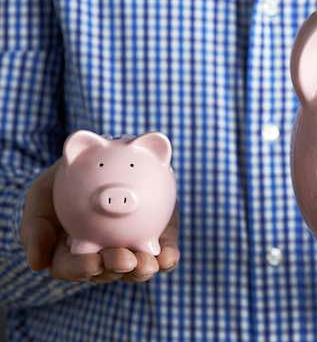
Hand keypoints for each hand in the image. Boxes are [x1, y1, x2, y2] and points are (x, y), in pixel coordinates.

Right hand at [20, 159, 179, 282]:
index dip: (81, 269)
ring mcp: (129, 247)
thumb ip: (36, 226)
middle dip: (116, 269)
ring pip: (136, 267)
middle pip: (107, 271)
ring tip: (148, 262)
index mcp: (71, 251)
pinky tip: (169, 257)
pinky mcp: (156, 237)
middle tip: (125, 260)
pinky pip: (162, 252)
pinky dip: (166, 259)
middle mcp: (101, 254)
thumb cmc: (67, 179)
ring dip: (142, 269)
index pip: (72, 267)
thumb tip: (37, 264)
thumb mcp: (41, 195)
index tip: (92, 263)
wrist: (104, 156)